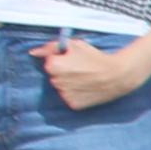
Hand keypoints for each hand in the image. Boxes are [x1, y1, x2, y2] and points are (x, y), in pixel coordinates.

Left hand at [33, 37, 148, 111]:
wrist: (117, 75)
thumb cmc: (95, 58)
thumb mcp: (74, 45)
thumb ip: (51, 47)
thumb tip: (33, 53)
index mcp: (52, 66)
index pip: (50, 61)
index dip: (63, 59)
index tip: (76, 59)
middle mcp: (55, 81)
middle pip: (55, 75)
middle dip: (64, 71)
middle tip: (82, 68)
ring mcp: (64, 94)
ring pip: (62, 87)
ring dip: (70, 83)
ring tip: (86, 78)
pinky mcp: (73, 104)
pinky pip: (70, 97)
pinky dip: (76, 94)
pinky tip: (87, 88)